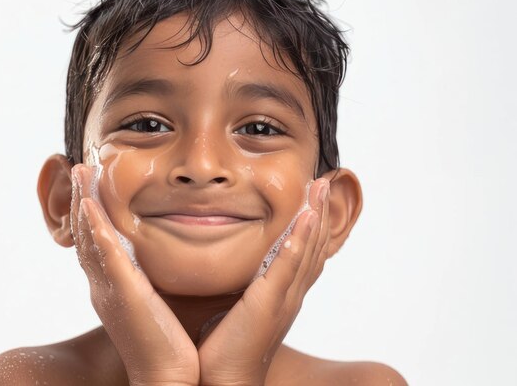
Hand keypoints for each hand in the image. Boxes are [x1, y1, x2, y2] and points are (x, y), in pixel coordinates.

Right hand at [70, 164, 199, 385]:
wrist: (169, 378)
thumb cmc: (171, 344)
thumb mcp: (159, 303)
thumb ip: (156, 279)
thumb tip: (165, 260)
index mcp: (115, 286)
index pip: (98, 241)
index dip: (92, 212)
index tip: (94, 184)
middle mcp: (105, 285)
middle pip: (86, 234)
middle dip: (82, 199)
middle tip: (80, 168)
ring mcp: (109, 289)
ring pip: (90, 238)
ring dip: (84, 204)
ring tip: (82, 173)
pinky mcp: (122, 295)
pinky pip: (105, 257)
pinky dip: (96, 230)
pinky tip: (91, 208)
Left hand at [197, 178, 330, 385]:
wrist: (222, 382)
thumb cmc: (224, 350)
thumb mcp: (236, 308)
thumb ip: (241, 286)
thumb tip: (232, 267)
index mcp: (281, 295)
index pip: (302, 253)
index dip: (311, 225)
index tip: (312, 197)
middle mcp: (289, 294)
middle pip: (313, 246)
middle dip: (320, 212)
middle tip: (325, 181)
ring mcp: (283, 298)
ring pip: (307, 249)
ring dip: (315, 216)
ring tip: (320, 187)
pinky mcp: (270, 302)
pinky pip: (289, 265)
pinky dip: (300, 240)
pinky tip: (307, 218)